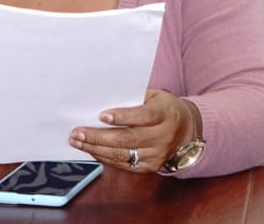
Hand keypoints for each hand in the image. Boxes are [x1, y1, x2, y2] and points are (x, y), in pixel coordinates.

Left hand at [69, 89, 195, 173]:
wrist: (186, 131)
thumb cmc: (163, 108)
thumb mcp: (154, 96)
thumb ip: (133, 98)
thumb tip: (101, 99)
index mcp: (165, 113)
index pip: (143, 116)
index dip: (122, 116)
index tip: (102, 115)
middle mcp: (163, 136)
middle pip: (128, 139)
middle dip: (99, 136)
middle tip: (77, 132)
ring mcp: (157, 154)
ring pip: (123, 154)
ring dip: (96, 149)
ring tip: (78, 142)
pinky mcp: (151, 167)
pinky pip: (125, 164)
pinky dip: (105, 158)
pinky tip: (92, 150)